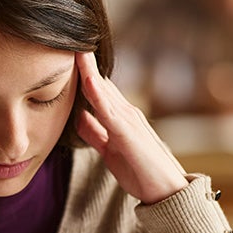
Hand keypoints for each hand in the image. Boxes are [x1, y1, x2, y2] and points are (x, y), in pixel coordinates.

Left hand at [76, 52, 187, 204]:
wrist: (168, 193)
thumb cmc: (141, 173)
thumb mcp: (109, 151)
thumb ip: (94, 133)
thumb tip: (78, 117)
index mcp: (120, 117)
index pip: (98, 89)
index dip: (82, 72)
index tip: (65, 54)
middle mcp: (126, 113)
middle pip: (101, 83)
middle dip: (84, 63)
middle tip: (67, 38)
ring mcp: (129, 122)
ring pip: (105, 91)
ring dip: (90, 71)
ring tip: (75, 49)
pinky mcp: (130, 136)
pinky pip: (110, 113)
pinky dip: (99, 96)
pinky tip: (88, 81)